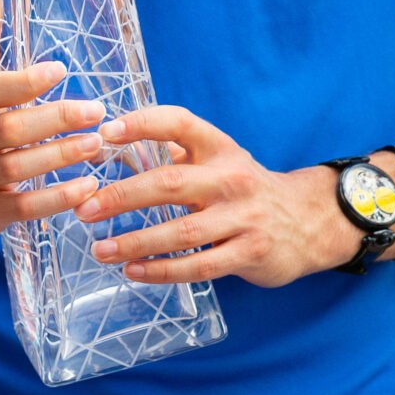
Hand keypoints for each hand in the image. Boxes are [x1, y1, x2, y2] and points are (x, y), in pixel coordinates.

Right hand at [0, 0, 109, 252]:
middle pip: (9, 130)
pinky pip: (27, 207)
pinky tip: (88, 187)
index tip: (58, 71)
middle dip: (56, 119)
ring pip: (21, 169)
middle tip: (95, 110)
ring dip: (63, 156)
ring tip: (98, 143)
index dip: (22, 82)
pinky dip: (59, 199)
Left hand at [77, 105, 355, 287]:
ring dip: (136, 242)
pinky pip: (199, 266)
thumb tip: (113, 143)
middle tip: (85, 209)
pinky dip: (163, 271)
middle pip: (170, 182)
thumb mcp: (219, 160)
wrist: (309, 222)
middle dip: (122, 196)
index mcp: (220, 148)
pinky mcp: (250, 253)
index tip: (105, 132)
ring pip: (181, 231)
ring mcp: (243, 218)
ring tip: (100, 249)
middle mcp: (232, 179)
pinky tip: (133, 271)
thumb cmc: (245, 189)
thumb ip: (175, 151)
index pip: (180, 123)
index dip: (143, 123)